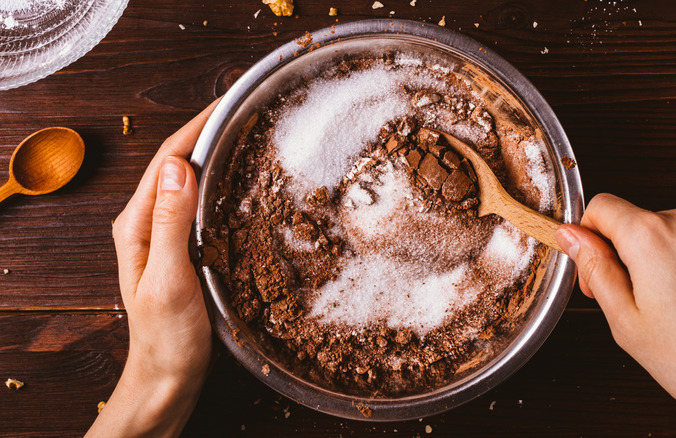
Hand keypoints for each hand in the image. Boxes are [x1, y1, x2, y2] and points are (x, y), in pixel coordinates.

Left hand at [87, 100, 218, 436]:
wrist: (168, 376)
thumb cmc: (166, 337)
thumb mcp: (169, 279)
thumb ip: (170, 223)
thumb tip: (180, 166)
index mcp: (137, 224)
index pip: (168, 160)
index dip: (197, 126)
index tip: (228, 102)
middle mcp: (147, 223)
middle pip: (178, 164)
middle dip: (208, 131)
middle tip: (246, 111)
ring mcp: (165, 235)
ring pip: (190, 182)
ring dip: (215, 154)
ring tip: (248, 135)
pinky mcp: (183, 248)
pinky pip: (200, 204)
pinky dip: (220, 184)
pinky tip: (242, 182)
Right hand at [555, 194, 675, 437]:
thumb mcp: (626, 322)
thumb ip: (594, 269)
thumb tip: (572, 237)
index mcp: (652, 236)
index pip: (600, 206)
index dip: (588, 237)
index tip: (595, 265)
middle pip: (639, 223)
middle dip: (630, 257)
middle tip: (640, 305)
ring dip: (669, 262)